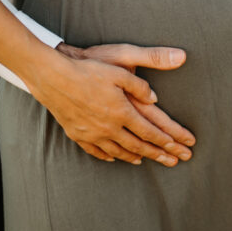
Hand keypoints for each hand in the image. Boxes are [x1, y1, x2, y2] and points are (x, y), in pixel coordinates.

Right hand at [40, 42, 194, 165]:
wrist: (53, 77)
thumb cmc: (87, 69)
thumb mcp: (119, 68)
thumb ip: (140, 86)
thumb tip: (155, 99)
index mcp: (122, 111)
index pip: (149, 131)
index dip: (166, 140)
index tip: (178, 148)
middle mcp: (109, 127)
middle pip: (137, 145)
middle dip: (157, 154)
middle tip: (172, 162)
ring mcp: (92, 134)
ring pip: (117, 151)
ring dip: (133, 156)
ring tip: (144, 161)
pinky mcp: (77, 134)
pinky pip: (96, 151)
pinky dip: (107, 156)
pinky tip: (113, 157)